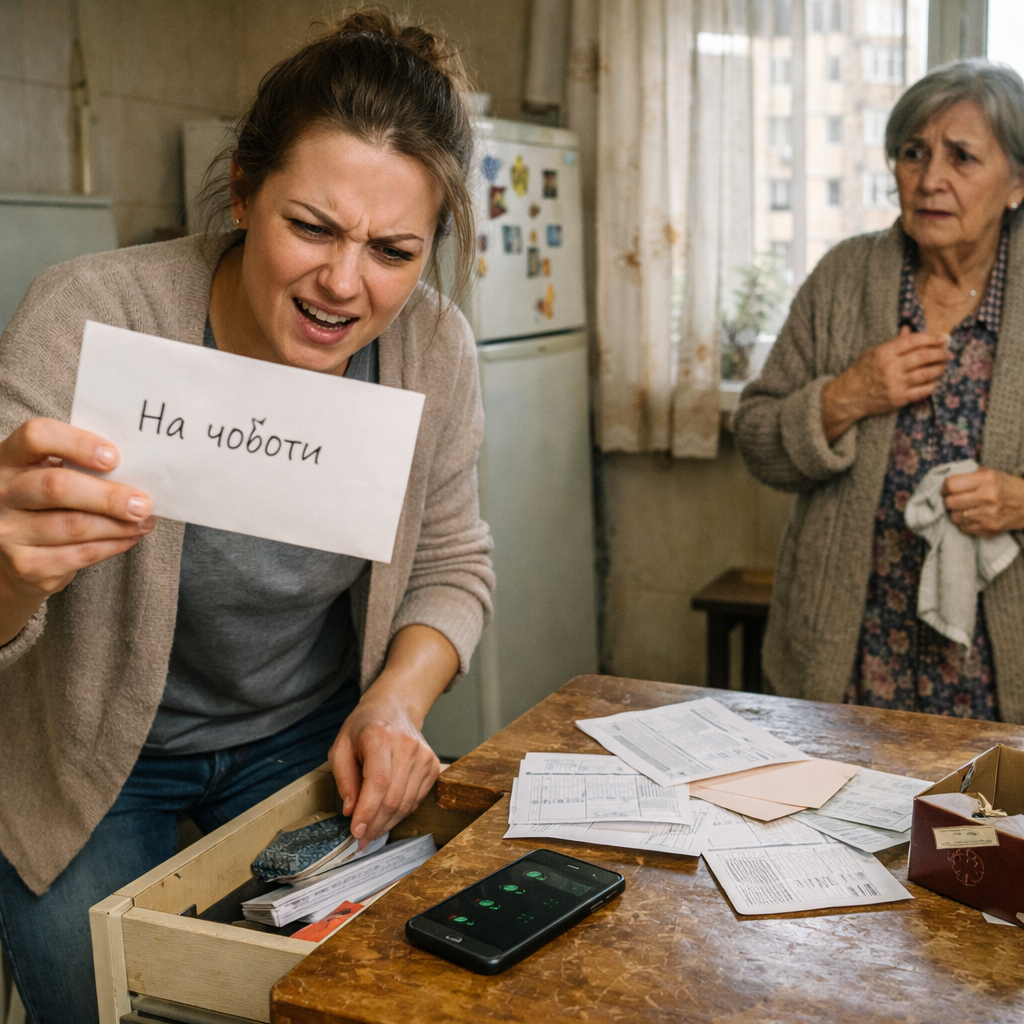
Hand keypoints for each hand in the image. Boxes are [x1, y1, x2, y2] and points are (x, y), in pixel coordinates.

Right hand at [0, 418, 154, 643]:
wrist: (10, 558)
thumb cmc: (42, 505)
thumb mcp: (48, 476)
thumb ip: (79, 468)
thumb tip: (137, 472)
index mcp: (10, 459)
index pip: (36, 436)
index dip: (78, 443)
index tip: (114, 457)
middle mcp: (2, 493)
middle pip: (58, 487)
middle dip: (109, 496)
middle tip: (143, 502)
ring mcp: (9, 531)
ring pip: (75, 525)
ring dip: (119, 524)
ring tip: (144, 519)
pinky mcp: (26, 565)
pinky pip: (80, 554)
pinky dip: (114, 545)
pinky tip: (130, 537)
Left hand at [328, 624, 456, 845]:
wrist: (395, 708)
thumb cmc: (364, 727)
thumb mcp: (341, 747)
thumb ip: (344, 779)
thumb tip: (351, 810)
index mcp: (380, 737)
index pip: (378, 782)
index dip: (368, 811)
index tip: (356, 832)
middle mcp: (407, 746)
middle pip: (394, 798)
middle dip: (375, 824)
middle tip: (361, 839)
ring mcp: (424, 756)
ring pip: (407, 803)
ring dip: (387, 823)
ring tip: (371, 830)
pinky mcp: (433, 766)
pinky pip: (416, 800)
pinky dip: (400, 813)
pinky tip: (387, 814)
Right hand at [821, 326, 950, 442]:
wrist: (848, 396)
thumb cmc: (861, 372)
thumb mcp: (873, 353)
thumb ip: (894, 343)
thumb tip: (909, 330)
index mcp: (883, 353)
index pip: (913, 342)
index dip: (931, 339)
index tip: (943, 338)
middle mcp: (890, 368)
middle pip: (923, 357)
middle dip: (939, 353)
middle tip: (947, 352)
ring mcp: (895, 384)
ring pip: (926, 374)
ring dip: (939, 369)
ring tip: (943, 365)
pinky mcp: (899, 399)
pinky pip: (923, 391)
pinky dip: (932, 384)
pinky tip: (934, 380)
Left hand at [942, 468, 1023, 537]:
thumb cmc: (1006, 487)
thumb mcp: (990, 474)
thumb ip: (968, 475)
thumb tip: (944, 481)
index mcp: (987, 479)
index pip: (951, 485)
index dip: (945, 488)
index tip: (947, 490)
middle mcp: (988, 497)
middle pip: (950, 502)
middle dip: (949, 501)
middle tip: (956, 500)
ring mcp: (989, 515)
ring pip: (954, 517)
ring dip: (956, 513)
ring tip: (966, 509)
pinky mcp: (990, 529)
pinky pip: (963, 528)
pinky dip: (964, 523)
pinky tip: (973, 517)